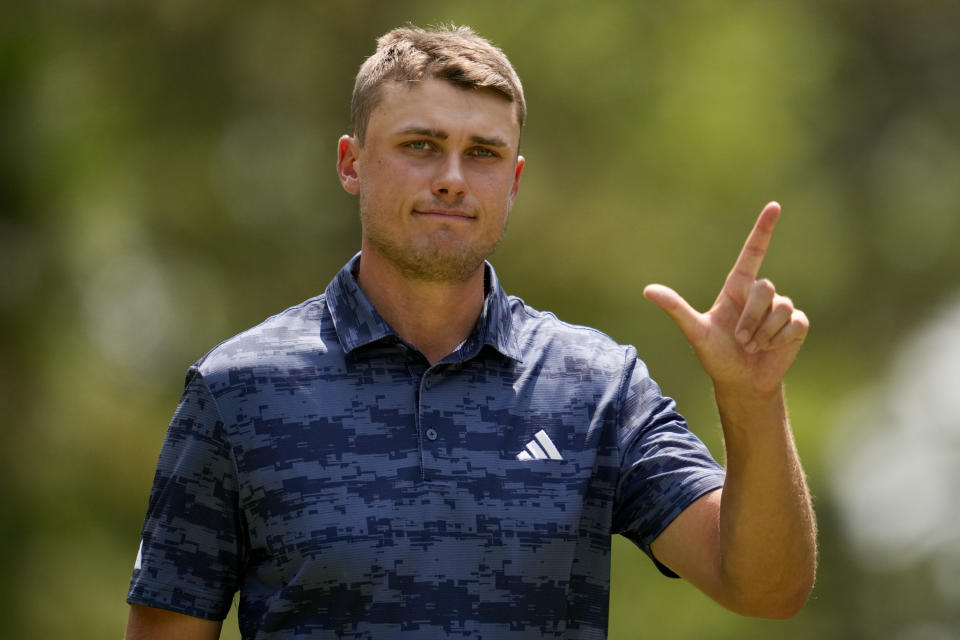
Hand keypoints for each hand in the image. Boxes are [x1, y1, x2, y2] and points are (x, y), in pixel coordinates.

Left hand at [643, 202, 808, 394]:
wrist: (740, 382)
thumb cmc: (716, 355)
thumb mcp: (695, 332)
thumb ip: (675, 308)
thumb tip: (647, 290)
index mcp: (737, 288)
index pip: (753, 252)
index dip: (764, 229)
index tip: (774, 206)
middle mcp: (760, 294)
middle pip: (765, 288)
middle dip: (750, 318)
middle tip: (739, 339)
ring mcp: (781, 308)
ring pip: (780, 307)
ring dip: (762, 332)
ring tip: (752, 346)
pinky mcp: (796, 325)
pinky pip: (793, 323)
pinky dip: (778, 339)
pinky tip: (770, 349)